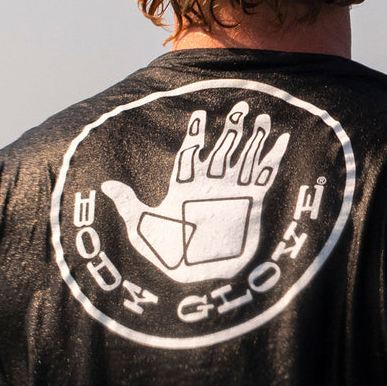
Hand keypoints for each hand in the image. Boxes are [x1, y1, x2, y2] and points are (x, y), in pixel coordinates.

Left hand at [102, 102, 289, 283]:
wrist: (199, 278)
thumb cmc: (169, 256)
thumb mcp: (142, 229)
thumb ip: (128, 205)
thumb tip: (104, 185)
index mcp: (185, 188)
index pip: (190, 154)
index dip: (195, 135)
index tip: (199, 115)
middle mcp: (210, 187)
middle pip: (221, 151)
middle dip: (230, 130)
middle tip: (238, 107)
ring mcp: (231, 194)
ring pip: (244, 159)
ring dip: (254, 138)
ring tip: (263, 116)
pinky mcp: (251, 204)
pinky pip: (264, 176)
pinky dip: (273, 158)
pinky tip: (282, 139)